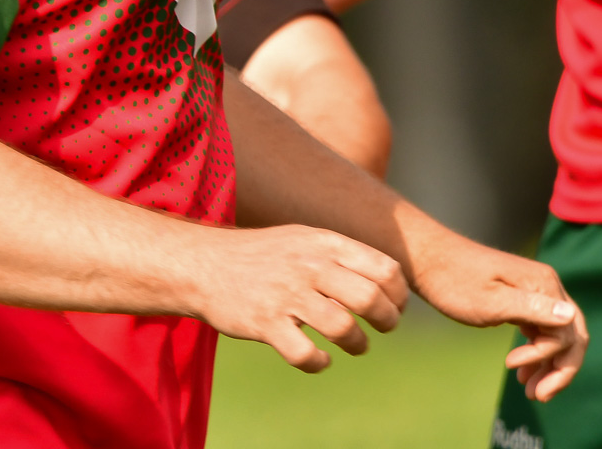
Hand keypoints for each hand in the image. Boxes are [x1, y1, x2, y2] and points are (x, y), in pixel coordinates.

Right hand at [189, 224, 407, 372]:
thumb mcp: (303, 239)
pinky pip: (304, 354)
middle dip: (386, 320)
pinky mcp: (265, 322)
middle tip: (382, 328)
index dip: (397, 294)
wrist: (204, 263)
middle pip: (369, 298)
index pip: (383, 268)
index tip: (394, 306)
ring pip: (343, 327)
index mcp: (323, 243)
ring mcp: (286, 294)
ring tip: (355, 346)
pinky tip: (320, 358)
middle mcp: (308, 265)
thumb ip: (341, 254)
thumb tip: (387, 280)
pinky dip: (319, 362)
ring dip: (358, 344)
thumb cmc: (262, 255)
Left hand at [407, 230, 585, 401]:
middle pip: (572, 336)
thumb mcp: (491, 301)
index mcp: (544, 285)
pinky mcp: (522, 298)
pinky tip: (522, 371)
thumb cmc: (454, 281)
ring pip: (558, 335)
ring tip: (531, 392)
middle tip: (538, 397)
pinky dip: (537, 352)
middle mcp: (547, 286)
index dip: (548, 359)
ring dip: (547, 365)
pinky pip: (542, 329)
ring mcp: (535, 292)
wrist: (428, 260)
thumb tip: (570, 315)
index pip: (568, 333)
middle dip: (559, 370)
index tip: (514, 371)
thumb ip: (531, 309)